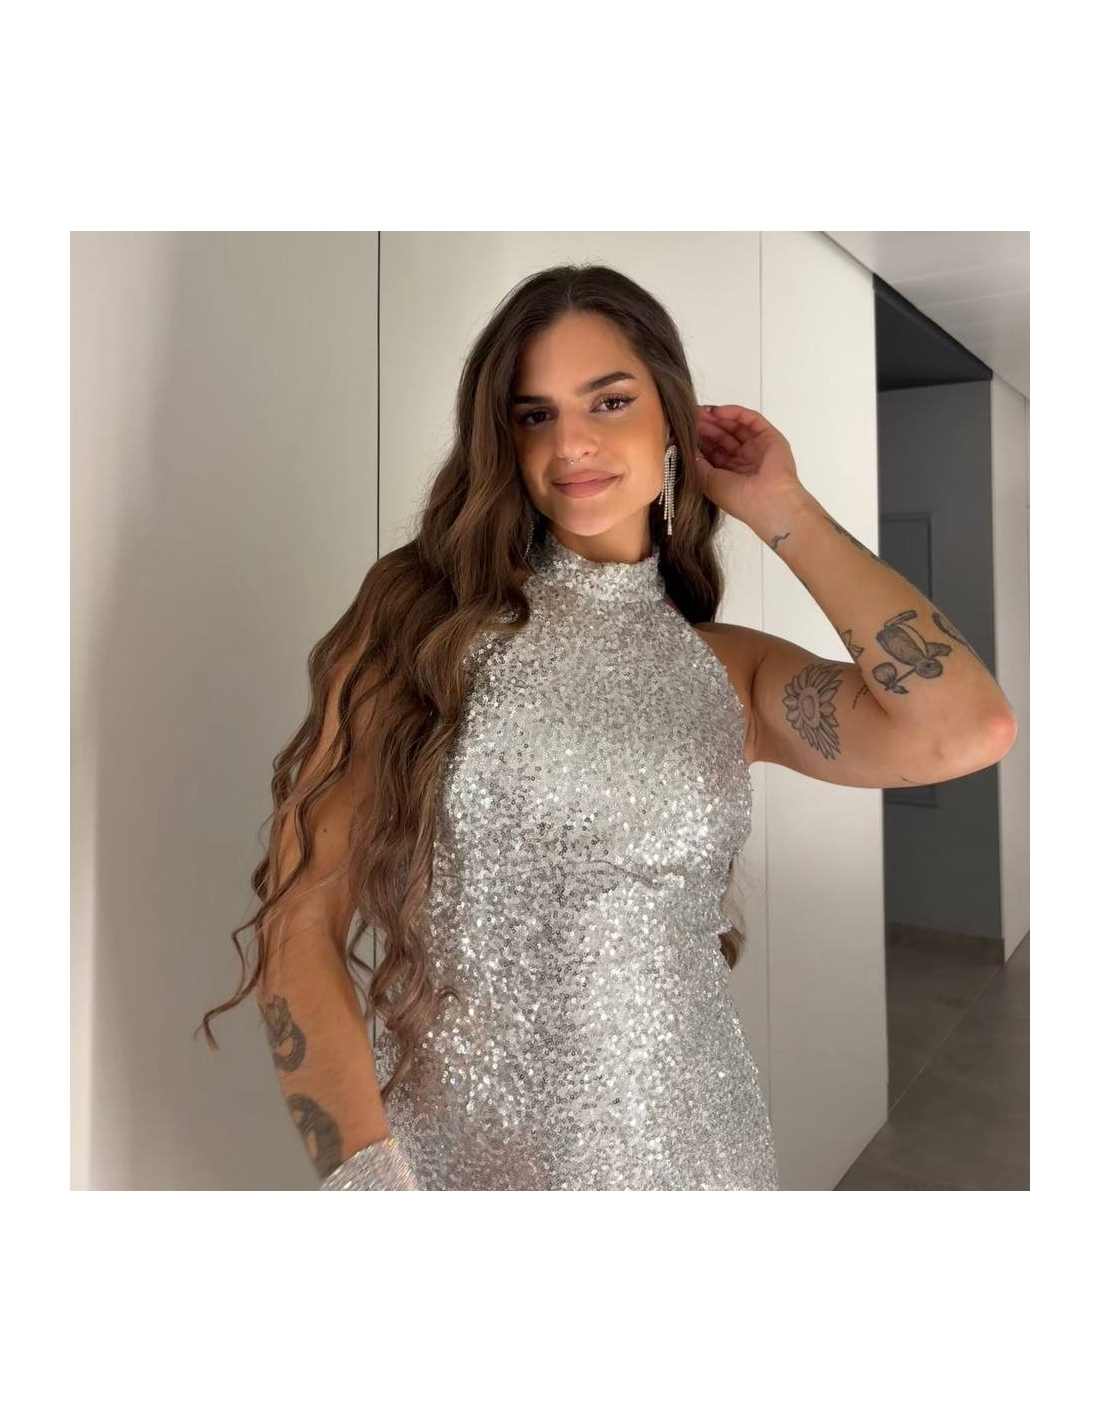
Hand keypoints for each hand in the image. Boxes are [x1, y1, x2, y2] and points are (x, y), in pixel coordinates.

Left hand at [694, 403, 810, 533]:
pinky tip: (717, 412)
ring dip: (717, 418)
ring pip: (734, 426)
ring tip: (700, 412)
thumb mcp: (708, 482)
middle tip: (690, 416)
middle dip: (706, 426)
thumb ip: (696, 463)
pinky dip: (734, 413)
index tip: (683, 431)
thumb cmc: (739, 499)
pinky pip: (750, 419)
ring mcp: (756, 448)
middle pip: (722, 436)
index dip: (698, 440)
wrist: (768, 500)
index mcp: (730, 474)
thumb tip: (686, 447)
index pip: (712, 451)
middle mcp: (743, 460)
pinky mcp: (769, 436)